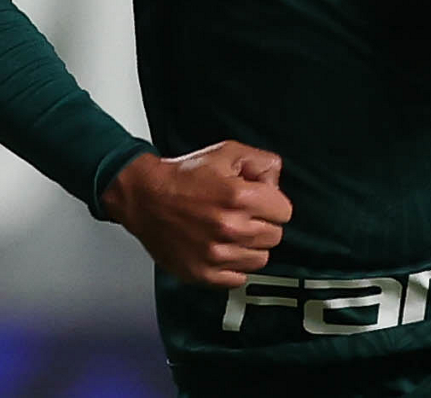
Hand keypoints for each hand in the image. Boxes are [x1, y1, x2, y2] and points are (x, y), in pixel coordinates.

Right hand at [100, 140, 292, 287]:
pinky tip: (222, 247)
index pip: (284, 212)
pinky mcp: (203, 274)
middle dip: (263, 222)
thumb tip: (276, 183)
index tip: (261, 200)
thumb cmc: (184, 176)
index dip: (273, 202)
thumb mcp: (227, 152)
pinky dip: (234, 265)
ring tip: (232, 230)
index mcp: (238, 197)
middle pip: (274, 236)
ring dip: (250, 245)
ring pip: (260, 259)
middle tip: (243, 213)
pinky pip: (239, 278)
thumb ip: (262, 162)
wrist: (146, 197)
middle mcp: (229, 228)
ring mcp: (216, 254)